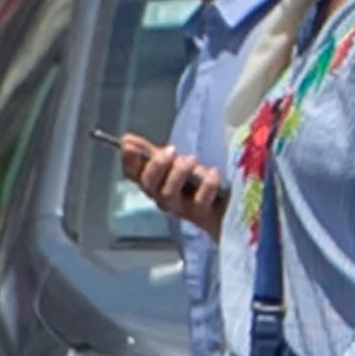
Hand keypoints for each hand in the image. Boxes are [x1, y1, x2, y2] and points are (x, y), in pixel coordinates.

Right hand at [111, 133, 229, 234]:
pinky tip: (214, 174)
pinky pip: (199, 202)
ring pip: (168, 194)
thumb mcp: (176, 164)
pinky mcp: (201, 215)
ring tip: (191, 160)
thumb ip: (152, 153)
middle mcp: (163, 198)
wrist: (228, 205)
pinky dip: (206, 185)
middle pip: (148, 185)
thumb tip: (125, 140)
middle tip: (171, 151)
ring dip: (178, 174)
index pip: (132, 174)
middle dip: (156, 166)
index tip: (129, 145)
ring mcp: (181, 208)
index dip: (128, 160)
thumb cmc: (198, 182)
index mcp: (155, 183)